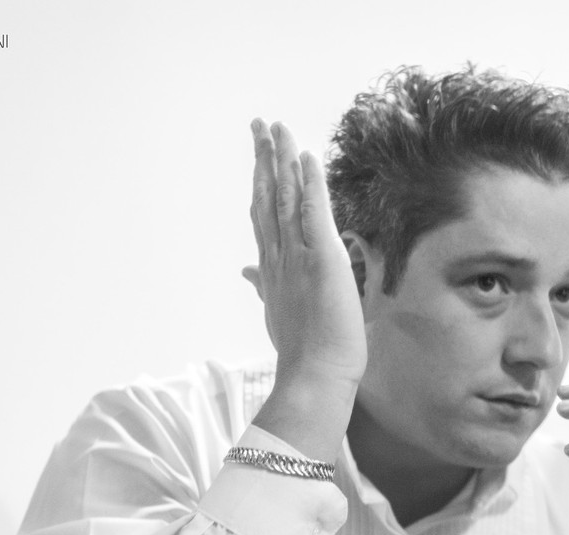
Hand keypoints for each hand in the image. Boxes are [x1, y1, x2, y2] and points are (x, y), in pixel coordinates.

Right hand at [244, 119, 366, 460]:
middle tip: (260, 125)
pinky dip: (309, 184)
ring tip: (276, 129)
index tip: (259, 156)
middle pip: (267, 197)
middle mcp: (278, 257)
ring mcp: (297, 257)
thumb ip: (264, 286)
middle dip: (264, 159)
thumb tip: (247, 272)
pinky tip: (306, 158)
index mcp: (272, 269)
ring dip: (281, 160)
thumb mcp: (280, 313)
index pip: (264, 216)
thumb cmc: (304, 353)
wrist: (314, 376)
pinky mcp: (321, 259)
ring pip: (284, 197)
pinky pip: (313, 213)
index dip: (261, 182)